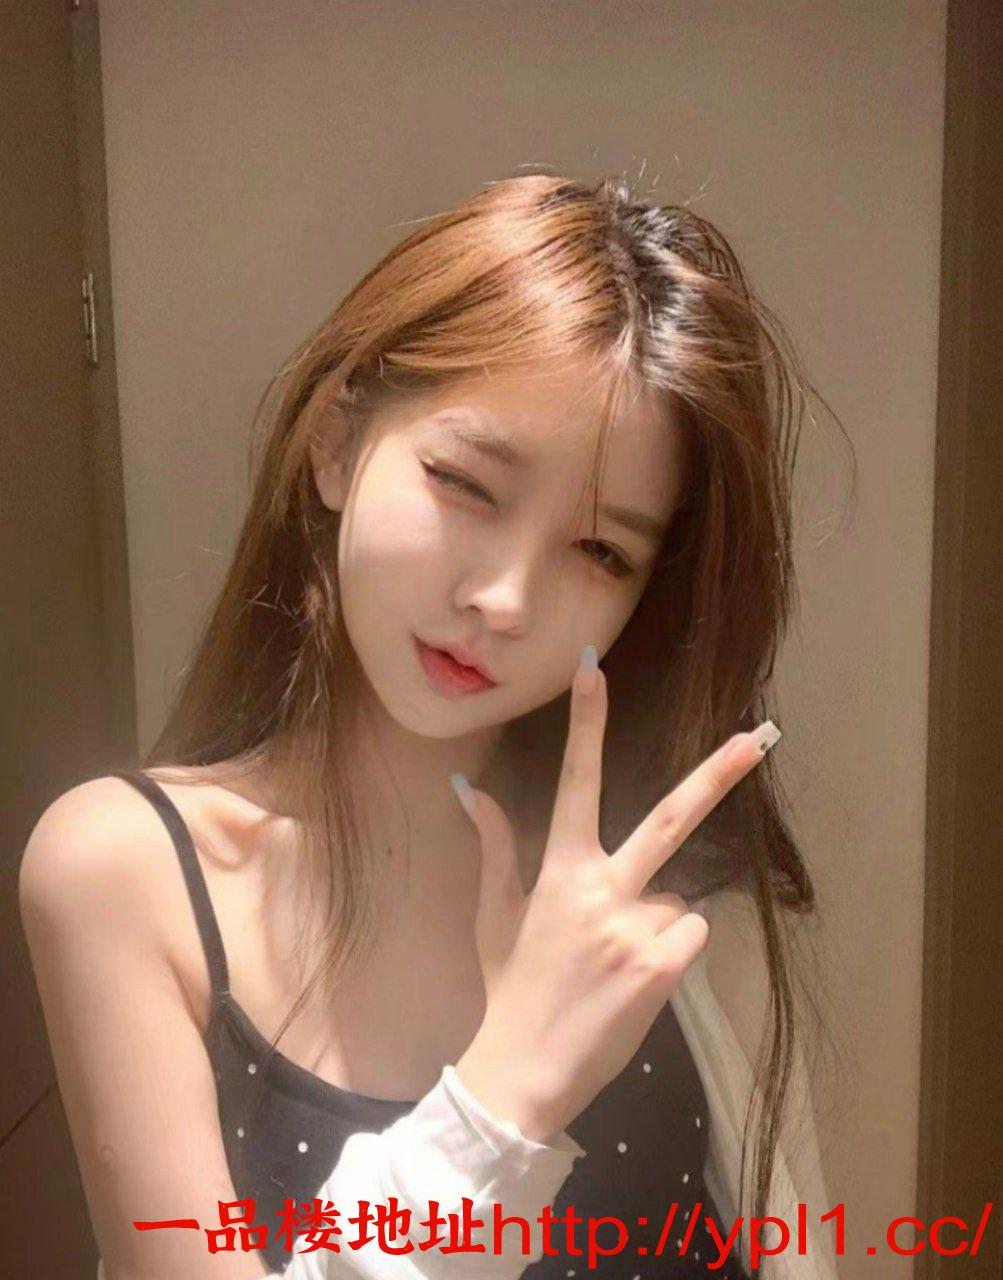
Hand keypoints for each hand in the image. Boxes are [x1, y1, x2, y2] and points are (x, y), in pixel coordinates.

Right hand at [453, 646, 778, 1142]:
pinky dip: (672, 952)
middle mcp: (602, 888)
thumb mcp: (494, 916)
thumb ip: (494, 846)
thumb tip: (469, 789)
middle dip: (717, 774)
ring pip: (677, 898)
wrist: (523, 1072)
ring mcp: (637, 927)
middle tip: (757, 737)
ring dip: (658, 921)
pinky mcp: (664, 966)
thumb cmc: (509, 989)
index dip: (586, 722)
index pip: (574, 781)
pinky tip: (636, 981)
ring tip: (616, 963)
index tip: (594, 669)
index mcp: (559, 871)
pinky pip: (690, 933)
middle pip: (671, 818)